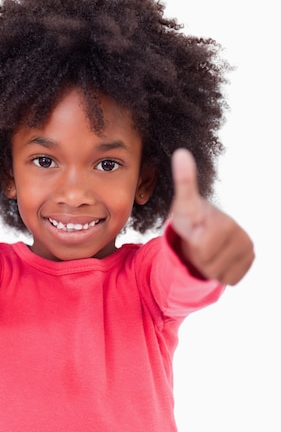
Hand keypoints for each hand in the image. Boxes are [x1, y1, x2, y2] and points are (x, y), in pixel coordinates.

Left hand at [170, 149, 253, 284]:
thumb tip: (180, 152)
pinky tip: (217, 257)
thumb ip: (184, 181)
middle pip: (210, 267)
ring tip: (207, 248)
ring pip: (219, 276)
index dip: (193, 245)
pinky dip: (219, 273)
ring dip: (208, 266)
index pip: (203, 250)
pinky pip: (229, 280)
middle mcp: (243, 238)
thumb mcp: (183, 204)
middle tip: (200, 241)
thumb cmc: (191, 218)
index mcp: (226, 224)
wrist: (204, 230)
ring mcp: (249, 251)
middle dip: (199, 258)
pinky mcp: (250, 262)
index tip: (196, 230)